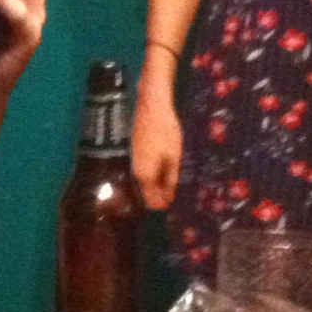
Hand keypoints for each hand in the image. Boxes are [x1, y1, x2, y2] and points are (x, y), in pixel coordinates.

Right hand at [130, 77, 181, 209]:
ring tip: (174, 180)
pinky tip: (165, 167)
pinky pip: (144, 169)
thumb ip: (171, 180)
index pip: (151, 200)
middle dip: (160, 195)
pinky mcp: (135, 150)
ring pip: (145, 179)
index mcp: (145, 175)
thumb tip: (169, 198)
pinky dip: (154, 172)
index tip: (175, 205)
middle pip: (147, 191)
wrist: (152, 107)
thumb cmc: (166, 132)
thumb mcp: (174, 158)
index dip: (163, 205)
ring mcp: (134, 159)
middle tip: (177, 193)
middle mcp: (135, 170)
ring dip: (158, 183)